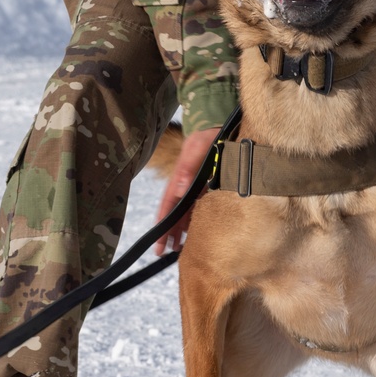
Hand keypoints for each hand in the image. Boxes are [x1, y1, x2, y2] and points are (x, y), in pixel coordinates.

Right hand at [154, 126, 219, 254]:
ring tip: (177, 247)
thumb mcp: (198, 146)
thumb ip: (189, 166)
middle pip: (175, 212)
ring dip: (180, 228)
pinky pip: (197, 205)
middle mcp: (185, 184)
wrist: (217, 124)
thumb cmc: (206, 135)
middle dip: (168, 232)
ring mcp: (195, 185)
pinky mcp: (206, 184)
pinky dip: (193, 219)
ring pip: (185, 211)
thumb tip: (180, 189)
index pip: (168, 205)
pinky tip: (194, 230)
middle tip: (164, 252)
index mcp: (180, 178)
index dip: (163, 224)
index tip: (158, 242)